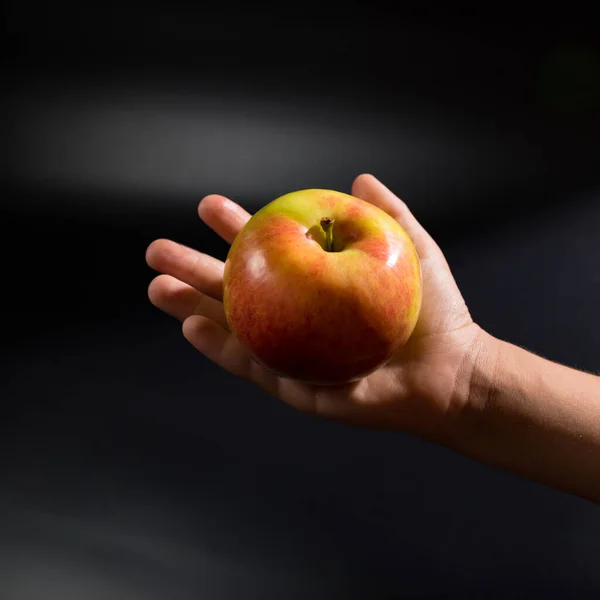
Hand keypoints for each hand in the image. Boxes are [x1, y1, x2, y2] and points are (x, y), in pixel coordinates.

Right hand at [146, 175, 483, 437]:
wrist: (452, 372)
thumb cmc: (435, 313)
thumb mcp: (412, 250)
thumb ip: (387, 213)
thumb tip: (360, 176)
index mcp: (315, 288)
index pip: (268, 256)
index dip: (237, 231)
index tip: (208, 207)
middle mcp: (296, 320)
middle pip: (237, 292)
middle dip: (194, 269)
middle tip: (157, 251)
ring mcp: (292, 355)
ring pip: (232, 329)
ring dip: (190, 308)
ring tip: (157, 286)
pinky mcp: (297, 388)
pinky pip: (253, 367)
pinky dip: (221, 348)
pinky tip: (193, 325)